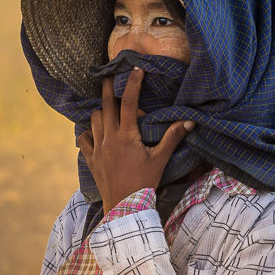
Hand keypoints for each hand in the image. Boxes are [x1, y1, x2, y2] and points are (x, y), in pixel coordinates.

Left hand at [78, 69, 194, 213]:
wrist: (124, 206)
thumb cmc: (145, 182)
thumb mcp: (160, 159)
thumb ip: (172, 137)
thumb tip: (190, 120)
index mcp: (126, 136)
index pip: (128, 102)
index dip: (132, 83)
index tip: (135, 68)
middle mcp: (109, 138)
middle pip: (105, 105)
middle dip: (107, 88)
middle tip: (108, 74)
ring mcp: (97, 148)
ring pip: (93, 120)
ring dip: (99, 110)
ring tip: (105, 105)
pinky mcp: (90, 159)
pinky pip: (84, 139)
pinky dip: (87, 131)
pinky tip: (93, 130)